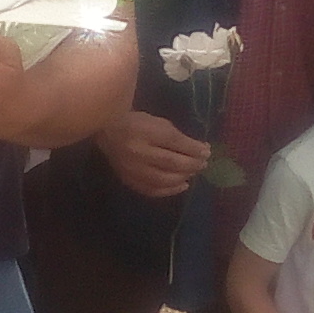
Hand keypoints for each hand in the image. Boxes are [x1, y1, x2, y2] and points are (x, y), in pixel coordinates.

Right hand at [94, 109, 209, 199]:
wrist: (106, 132)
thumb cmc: (135, 123)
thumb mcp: (157, 122)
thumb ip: (176, 136)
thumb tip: (200, 150)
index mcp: (145, 131)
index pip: (174, 142)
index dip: (194, 148)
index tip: (207, 151)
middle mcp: (138, 151)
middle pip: (172, 162)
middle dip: (192, 164)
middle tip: (203, 164)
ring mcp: (132, 168)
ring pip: (164, 179)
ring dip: (184, 177)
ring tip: (193, 173)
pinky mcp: (128, 180)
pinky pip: (152, 190)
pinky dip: (170, 190)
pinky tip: (183, 185)